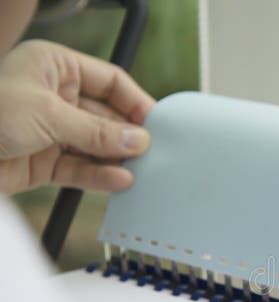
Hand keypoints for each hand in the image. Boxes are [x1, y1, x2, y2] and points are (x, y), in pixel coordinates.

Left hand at [0, 40, 154, 194]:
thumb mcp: (48, 116)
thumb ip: (96, 131)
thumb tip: (138, 140)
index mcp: (54, 67)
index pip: (110, 81)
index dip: (136, 102)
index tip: (158, 124)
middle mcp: (55, 96)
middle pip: (107, 116)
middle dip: (129, 136)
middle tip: (155, 154)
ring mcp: (51, 131)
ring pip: (96, 145)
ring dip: (117, 159)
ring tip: (143, 172)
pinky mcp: (44, 162)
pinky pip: (80, 169)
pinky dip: (100, 176)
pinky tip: (119, 182)